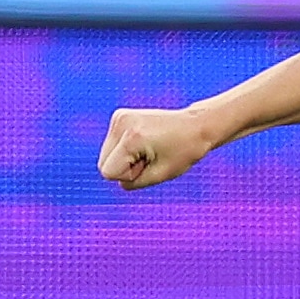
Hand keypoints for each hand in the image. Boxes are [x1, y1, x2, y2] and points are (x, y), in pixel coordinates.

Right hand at [97, 104, 219, 189]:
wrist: (196, 126)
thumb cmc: (184, 151)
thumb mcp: (159, 175)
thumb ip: (130, 182)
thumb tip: (111, 176)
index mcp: (131, 138)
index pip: (108, 172)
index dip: (128, 176)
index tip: (149, 165)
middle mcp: (121, 123)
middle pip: (103, 163)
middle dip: (125, 167)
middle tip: (151, 158)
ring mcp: (119, 116)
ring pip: (106, 155)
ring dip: (126, 159)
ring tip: (150, 149)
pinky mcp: (120, 116)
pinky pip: (111, 145)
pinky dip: (126, 149)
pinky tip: (145, 142)